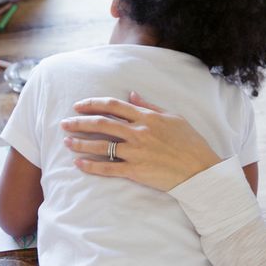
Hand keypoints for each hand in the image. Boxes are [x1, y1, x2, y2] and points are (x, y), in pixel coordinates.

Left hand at [60, 91, 221, 190]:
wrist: (200, 169)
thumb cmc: (190, 142)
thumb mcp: (173, 117)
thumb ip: (150, 106)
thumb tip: (132, 94)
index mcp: (147, 117)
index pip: (113, 106)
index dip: (92, 104)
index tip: (78, 106)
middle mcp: (138, 132)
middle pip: (101, 124)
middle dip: (79, 122)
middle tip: (64, 123)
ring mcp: (136, 152)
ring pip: (101, 145)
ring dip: (80, 143)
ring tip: (67, 142)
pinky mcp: (136, 171)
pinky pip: (108, 168)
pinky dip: (91, 166)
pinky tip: (79, 164)